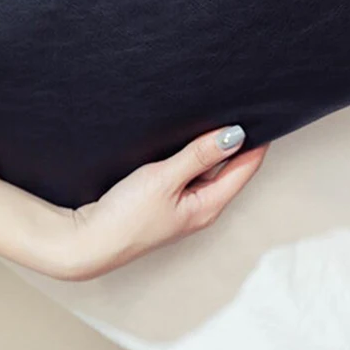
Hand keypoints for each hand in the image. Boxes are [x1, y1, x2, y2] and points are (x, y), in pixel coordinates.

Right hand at [63, 125, 268, 279]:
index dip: (258, 140)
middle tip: (243, 106)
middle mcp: (202, 207)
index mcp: (209, 205)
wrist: (86, 242)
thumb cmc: (124, 217)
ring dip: (215, 146)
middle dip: (239, 140)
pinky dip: (194, 154)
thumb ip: (199, 156)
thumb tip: (235, 135)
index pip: (246, 168)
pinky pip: (190, 173)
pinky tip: (187, 139)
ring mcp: (183, 206)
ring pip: (209, 169)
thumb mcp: (164, 179)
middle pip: (232, 168)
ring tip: (219, 115)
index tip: (264, 112)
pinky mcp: (165, 201)